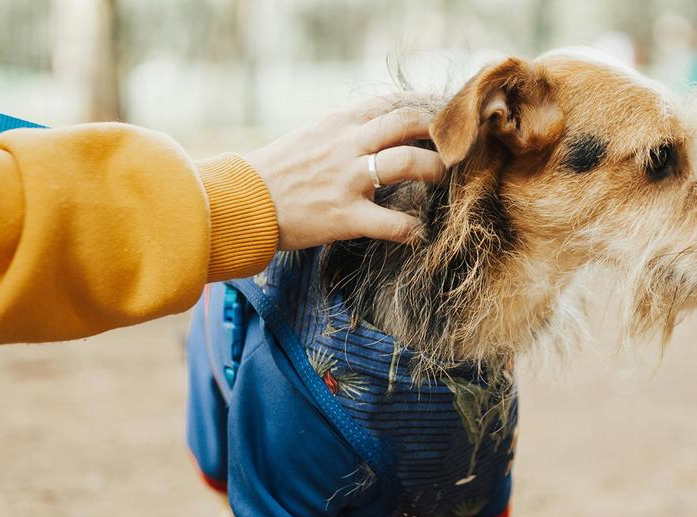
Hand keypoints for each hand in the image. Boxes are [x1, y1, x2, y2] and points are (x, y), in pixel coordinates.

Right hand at [244, 96, 445, 249]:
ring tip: (444, 181)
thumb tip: (374, 132)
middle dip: (438, 134)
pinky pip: (393, 223)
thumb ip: (344, 132)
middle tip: (452, 150)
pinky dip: (412, 229)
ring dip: (435, 170)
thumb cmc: (276, 174)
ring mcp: (348, 179)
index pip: (392, 104)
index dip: (422, 112)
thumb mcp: (311, 137)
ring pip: (407, 163)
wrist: (243, 202)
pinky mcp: (346, 216)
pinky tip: (419, 233)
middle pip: (408, 123)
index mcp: (339, 123)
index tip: (438, 124)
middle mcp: (347, 144)